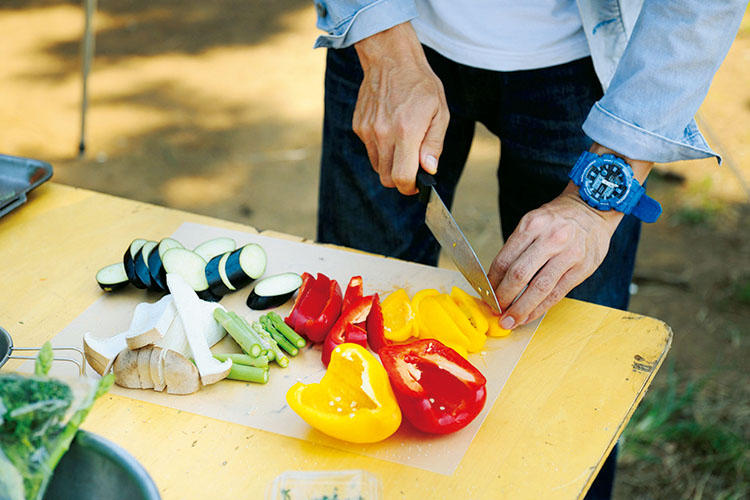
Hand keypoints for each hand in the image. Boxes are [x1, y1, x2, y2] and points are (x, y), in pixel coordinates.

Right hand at [353, 23, 448, 193]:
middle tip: (412, 168)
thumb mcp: (439, 112)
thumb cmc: (420, 85)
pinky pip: (369, 149)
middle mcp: (383, 134)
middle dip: (400, 180)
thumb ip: (433, 144)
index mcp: (406, 131)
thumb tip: (429, 169)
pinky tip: (390, 128)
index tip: (417, 184)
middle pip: (387, 178)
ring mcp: (368, 130)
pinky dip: (380, 148)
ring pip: (377, 166)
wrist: (391, 60)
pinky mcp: (359, 126)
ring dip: (390, 163)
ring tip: (402, 143)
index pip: (402, 177)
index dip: (410, 187)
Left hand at [488, 183, 621, 328]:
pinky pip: (557, 293)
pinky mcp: (582, 268)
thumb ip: (517, 248)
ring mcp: (568, 254)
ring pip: (539, 288)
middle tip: (496, 311)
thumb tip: (497, 280)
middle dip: (504, 297)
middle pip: (520, 274)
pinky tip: (530, 315)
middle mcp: (550, 238)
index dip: (492, 282)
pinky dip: (540, 307)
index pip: (505, 259)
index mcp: (531, 225)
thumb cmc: (558, 219)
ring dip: (521, 308)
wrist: (592, 208)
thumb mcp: (533, 222)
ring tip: (511, 320)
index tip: (486, 295)